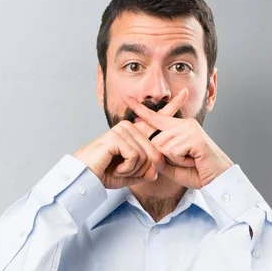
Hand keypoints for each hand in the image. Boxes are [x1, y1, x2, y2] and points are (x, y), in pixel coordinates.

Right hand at [72, 89, 187, 188]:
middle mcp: (130, 127)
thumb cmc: (104, 173)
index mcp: (135, 133)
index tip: (185, 92)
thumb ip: (146, 170)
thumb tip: (156, 170)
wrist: (85, 178)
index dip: (172, 107)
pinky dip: (127, 168)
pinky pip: (135, 157)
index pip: (157, 119)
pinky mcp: (117, 136)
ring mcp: (123, 129)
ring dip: (133, 169)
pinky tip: (115, 165)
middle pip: (155, 151)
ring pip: (146, 156)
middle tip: (124, 170)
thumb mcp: (131, 173)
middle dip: (143, 169)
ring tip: (117, 167)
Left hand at [123, 96, 233, 188]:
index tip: (126, 97)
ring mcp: (189, 129)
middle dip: (165, 157)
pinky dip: (180, 161)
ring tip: (190, 160)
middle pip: (155, 140)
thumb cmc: (197, 172)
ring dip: (174, 160)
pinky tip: (193, 160)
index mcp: (178, 128)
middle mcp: (184, 124)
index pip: (155, 117)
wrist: (219, 180)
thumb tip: (151, 152)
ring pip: (162, 146)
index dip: (139, 109)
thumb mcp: (172, 166)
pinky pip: (172, 151)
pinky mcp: (193, 137)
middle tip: (185, 160)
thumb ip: (158, 160)